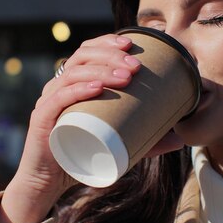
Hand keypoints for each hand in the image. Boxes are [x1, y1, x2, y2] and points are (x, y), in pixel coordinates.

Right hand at [0, 34, 141, 222]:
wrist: (50, 181)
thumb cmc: (82, 154)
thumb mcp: (118, 143)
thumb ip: (147, 140)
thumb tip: (180, 138)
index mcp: (72, 83)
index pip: (87, 51)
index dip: (107, 41)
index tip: (131, 43)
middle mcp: (58, 86)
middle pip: (82, 57)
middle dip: (111, 55)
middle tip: (136, 66)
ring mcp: (49, 101)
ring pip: (73, 74)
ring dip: (101, 71)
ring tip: (125, 77)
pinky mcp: (42, 120)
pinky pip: (59, 99)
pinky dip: (78, 91)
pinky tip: (96, 89)